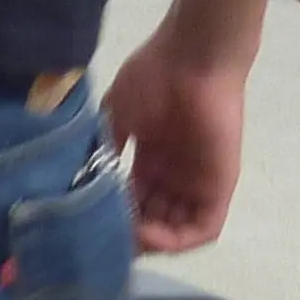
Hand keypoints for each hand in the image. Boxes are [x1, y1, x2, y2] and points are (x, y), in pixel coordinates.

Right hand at [100, 28, 246, 252]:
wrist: (191, 57)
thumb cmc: (153, 77)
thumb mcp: (116, 116)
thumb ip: (104, 149)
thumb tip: (81, 183)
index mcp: (150, 161)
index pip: (131, 204)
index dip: (112, 219)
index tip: (87, 226)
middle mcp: (173, 176)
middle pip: (151, 222)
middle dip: (127, 236)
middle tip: (104, 239)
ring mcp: (196, 183)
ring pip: (174, 230)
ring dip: (149, 242)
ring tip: (124, 236)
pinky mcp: (219, 187)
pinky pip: (203, 228)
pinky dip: (176, 241)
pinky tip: (149, 235)